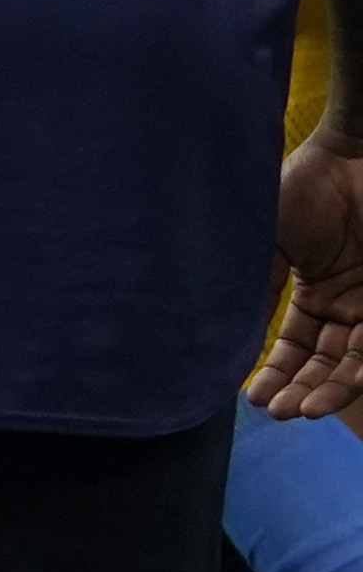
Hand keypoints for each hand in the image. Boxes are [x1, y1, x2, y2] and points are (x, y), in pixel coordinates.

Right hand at [259, 134, 362, 416]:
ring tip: (298, 411)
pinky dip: (350, 376)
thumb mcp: (267, 242)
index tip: (248, 396)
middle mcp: (343, 304)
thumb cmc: (306, 190)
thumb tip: (221, 334)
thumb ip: (254, 287)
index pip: (291, 344)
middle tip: (274, 411)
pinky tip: (324, 395)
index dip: (273, 371)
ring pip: (348, 363)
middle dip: (297, 389)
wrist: (353, 160)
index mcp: (310, 289)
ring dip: (324, 391)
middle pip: (321, 361)